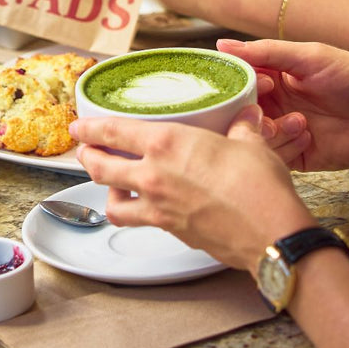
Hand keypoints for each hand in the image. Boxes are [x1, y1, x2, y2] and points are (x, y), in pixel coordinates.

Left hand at [70, 106, 317, 270]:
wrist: (269, 232)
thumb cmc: (258, 186)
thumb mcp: (250, 143)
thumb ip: (241, 126)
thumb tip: (247, 115)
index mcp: (166, 143)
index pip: (113, 131)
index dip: (90, 128)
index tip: (79, 126)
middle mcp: (153, 176)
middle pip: (99, 168)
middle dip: (86, 158)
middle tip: (85, 151)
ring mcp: (158, 208)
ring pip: (111, 202)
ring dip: (104, 191)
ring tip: (108, 183)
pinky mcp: (170, 231)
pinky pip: (138, 222)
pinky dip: (133, 214)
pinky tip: (143, 207)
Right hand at [217, 38, 348, 172]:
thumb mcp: (310, 56)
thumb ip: (266, 52)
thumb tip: (222, 45)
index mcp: (274, 76)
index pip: (239, 80)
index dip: (241, 82)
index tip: (260, 82)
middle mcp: (274, 104)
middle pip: (240, 110)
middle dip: (250, 110)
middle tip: (268, 106)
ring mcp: (283, 131)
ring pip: (253, 135)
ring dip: (270, 129)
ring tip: (299, 121)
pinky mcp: (295, 156)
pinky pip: (273, 156)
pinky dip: (284, 146)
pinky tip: (308, 134)